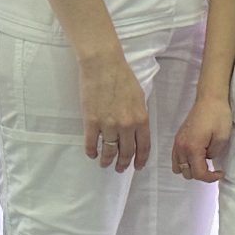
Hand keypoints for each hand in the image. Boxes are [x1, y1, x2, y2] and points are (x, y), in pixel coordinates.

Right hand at [78, 50, 150, 171]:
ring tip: (105, 164)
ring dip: (107, 160)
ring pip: (109, 151)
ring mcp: (108, 124)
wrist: (103, 66)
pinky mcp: (91, 122)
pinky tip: (92, 154)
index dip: (141, 159)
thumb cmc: (123, 78)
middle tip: (121, 169)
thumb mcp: (140, 97)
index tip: (138, 166)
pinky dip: (91, 151)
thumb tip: (138, 130)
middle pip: (126, 152)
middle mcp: (126, 125)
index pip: (143, 146)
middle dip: (124, 163)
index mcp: (141, 118)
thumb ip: (139, 116)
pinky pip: (91, 143)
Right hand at [173, 92, 234, 182]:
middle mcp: (181, 147)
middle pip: (186, 173)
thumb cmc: (218, 116)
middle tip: (213, 168)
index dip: (210, 178)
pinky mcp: (178, 138)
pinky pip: (175, 157)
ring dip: (190, 169)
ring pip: (178, 167)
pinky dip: (184, 161)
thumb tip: (207, 158)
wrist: (210, 99)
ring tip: (203, 162)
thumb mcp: (222, 138)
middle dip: (200, 174)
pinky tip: (196, 156)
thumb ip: (214, 154)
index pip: (198, 173)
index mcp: (192, 148)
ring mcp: (177, 142)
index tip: (220, 173)